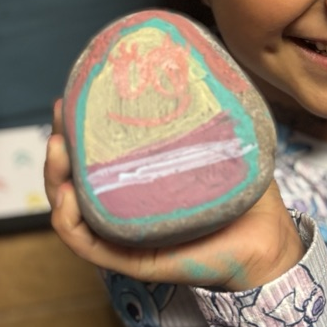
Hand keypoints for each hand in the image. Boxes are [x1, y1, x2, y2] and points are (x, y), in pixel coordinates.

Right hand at [44, 100, 304, 290]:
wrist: (271, 242)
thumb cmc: (248, 198)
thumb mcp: (228, 146)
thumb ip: (215, 113)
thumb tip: (205, 67)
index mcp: (144, 181)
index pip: (100, 155)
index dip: (81, 127)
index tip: (74, 95)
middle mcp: (129, 207)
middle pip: (77, 179)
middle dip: (60, 145)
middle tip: (61, 114)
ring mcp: (128, 235)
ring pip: (73, 211)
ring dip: (55, 180)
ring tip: (57, 148)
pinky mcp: (135, 260)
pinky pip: (90, 245)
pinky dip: (70, 223)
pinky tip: (67, 196)